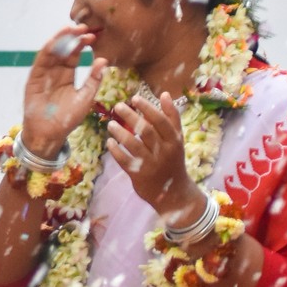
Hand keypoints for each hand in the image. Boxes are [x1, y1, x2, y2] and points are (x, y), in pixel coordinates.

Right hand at [19, 27, 105, 158]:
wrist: (49, 133)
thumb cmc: (67, 119)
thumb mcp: (85, 98)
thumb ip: (93, 80)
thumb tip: (104, 60)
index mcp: (68, 76)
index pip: (75, 55)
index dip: (82, 45)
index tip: (93, 36)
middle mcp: (55, 72)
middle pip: (63, 50)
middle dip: (72, 38)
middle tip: (83, 27)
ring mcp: (44, 74)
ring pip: (52, 52)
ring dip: (59, 40)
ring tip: (69, 29)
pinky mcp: (34, 78)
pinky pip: (40, 62)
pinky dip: (47, 51)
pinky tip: (55, 42)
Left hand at [106, 91, 197, 221]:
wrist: (173, 193)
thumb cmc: (173, 160)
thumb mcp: (177, 139)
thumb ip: (172, 117)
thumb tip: (164, 94)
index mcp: (174, 141)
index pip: (161, 121)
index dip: (148, 108)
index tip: (135, 98)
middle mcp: (163, 152)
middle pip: (146, 131)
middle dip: (131, 116)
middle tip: (117, 106)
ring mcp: (151, 164)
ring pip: (134, 145)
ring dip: (120, 133)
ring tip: (110, 124)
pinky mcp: (139, 175)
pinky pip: (125, 161)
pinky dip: (116, 151)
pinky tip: (109, 142)